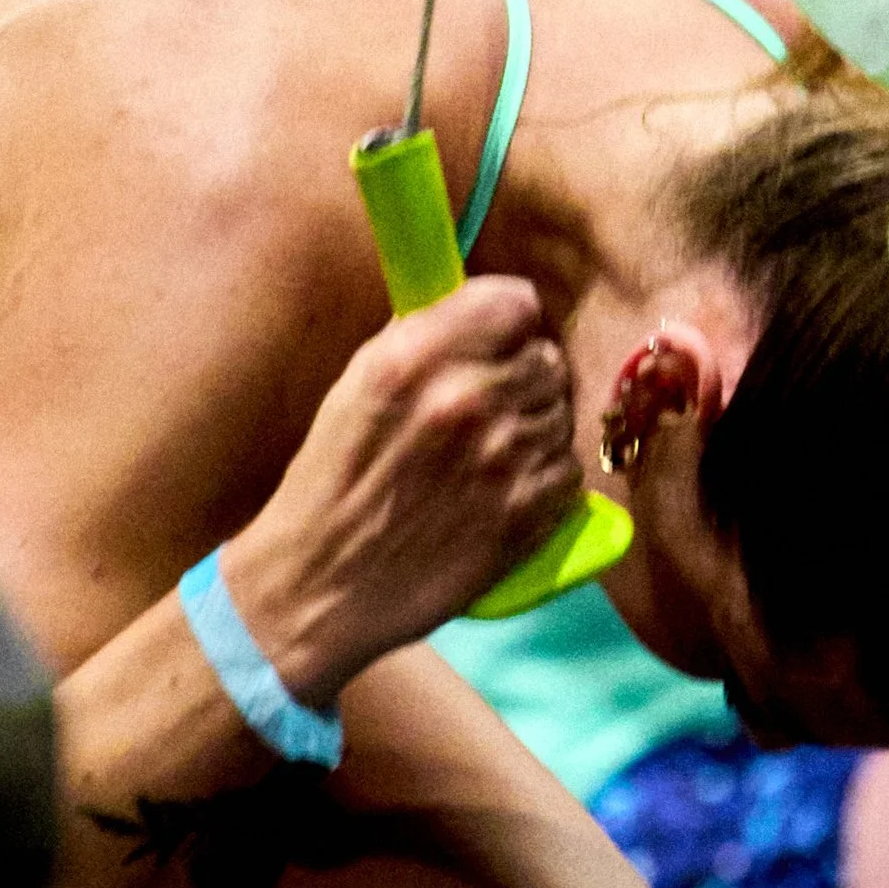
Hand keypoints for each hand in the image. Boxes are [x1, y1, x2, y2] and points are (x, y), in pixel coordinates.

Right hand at [219, 277, 580, 707]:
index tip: (495, 343)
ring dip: (533, 429)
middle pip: (546, 358)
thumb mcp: (358, 386)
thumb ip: (421, 339)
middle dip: (522, 378)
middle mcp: (467, 398)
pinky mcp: (527, 514)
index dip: (508, 324)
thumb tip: (475, 310)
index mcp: (416, 356)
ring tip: (489, 457)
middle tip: (489, 410)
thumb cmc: (331, 483)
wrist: (321, 584)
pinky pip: (567, 469)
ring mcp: (504, 458)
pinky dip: (544, 478)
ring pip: (560, 414)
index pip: (516, 303)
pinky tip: (502, 491)